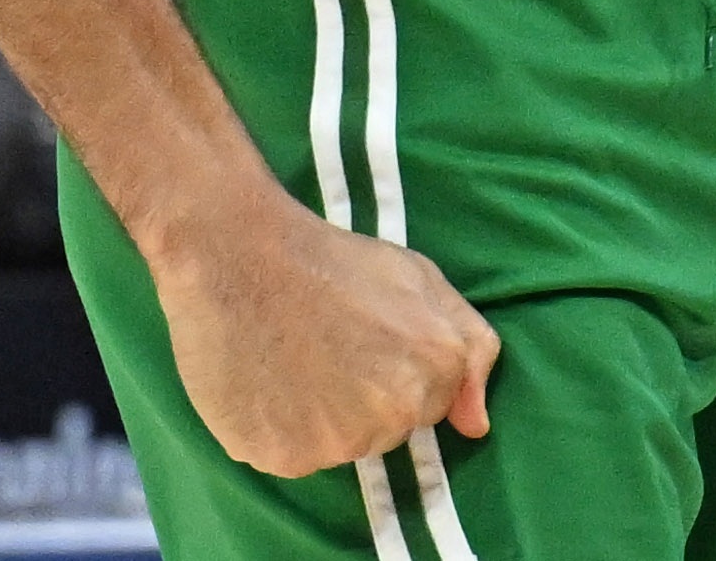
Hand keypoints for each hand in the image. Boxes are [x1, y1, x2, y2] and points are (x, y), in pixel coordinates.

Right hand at [142, 168, 496, 477]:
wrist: (239, 256)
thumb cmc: (332, 262)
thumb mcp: (421, 279)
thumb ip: (470, 348)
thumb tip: (476, 426)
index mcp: (433, 372)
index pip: (429, 404)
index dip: (396, 369)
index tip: (365, 338)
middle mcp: (390, 419)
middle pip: (386, 432)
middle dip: (363, 397)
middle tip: (326, 346)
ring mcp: (334, 445)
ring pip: (339, 447)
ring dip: (322, 417)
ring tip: (293, 361)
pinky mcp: (281, 459)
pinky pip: (292, 458)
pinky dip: (280, 430)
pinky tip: (266, 383)